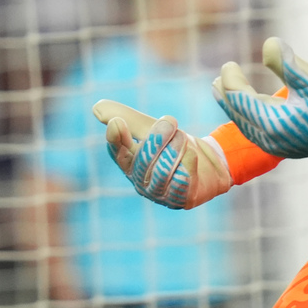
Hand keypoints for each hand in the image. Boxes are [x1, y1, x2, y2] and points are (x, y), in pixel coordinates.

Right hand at [92, 100, 230, 209]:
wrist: (211, 161)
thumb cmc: (175, 145)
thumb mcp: (152, 127)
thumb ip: (128, 119)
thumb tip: (96, 107)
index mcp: (129, 162)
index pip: (116, 152)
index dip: (115, 139)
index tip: (117, 123)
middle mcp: (140, 181)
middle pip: (142, 159)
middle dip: (158, 136)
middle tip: (170, 120)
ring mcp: (160, 194)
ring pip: (162, 170)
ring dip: (176, 147)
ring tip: (183, 138)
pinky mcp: (181, 200)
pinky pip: (182, 180)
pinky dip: (189, 162)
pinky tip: (192, 155)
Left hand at [212, 37, 307, 158]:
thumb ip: (287, 62)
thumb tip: (268, 42)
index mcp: (275, 123)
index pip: (241, 101)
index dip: (231, 81)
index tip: (228, 64)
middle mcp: (272, 139)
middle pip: (240, 116)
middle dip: (227, 97)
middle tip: (217, 79)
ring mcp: (279, 145)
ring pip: (248, 125)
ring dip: (235, 108)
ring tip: (223, 93)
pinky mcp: (286, 145)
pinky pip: (258, 130)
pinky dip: (248, 116)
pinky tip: (250, 107)